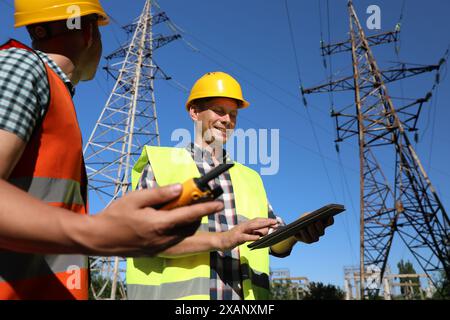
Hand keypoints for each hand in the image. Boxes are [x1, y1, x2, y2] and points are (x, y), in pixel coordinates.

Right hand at [73, 184, 223, 256]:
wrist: (99, 238)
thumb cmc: (115, 215)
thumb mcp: (136, 198)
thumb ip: (159, 193)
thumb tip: (179, 187)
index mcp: (159, 224)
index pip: (189, 214)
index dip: (206, 208)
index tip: (220, 204)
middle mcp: (163, 238)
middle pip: (190, 226)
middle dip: (198, 214)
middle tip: (197, 200)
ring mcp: (161, 248)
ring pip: (185, 235)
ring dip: (189, 223)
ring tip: (181, 209)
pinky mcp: (157, 252)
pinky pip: (177, 241)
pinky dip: (181, 231)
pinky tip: (173, 221)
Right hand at [217, 218, 277, 250]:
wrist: (220, 241)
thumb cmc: (234, 238)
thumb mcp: (246, 236)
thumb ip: (254, 234)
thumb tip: (265, 232)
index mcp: (245, 225)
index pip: (257, 220)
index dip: (266, 220)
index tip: (275, 221)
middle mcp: (243, 226)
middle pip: (256, 222)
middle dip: (266, 221)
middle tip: (275, 222)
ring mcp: (239, 231)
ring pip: (251, 227)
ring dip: (261, 226)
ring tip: (269, 226)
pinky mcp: (236, 237)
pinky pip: (245, 237)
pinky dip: (252, 236)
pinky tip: (258, 237)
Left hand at [294, 212, 333, 243]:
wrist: (296, 227)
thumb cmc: (303, 219)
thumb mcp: (306, 215)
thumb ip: (310, 215)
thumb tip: (311, 216)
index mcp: (323, 224)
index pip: (329, 222)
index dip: (330, 220)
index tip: (329, 215)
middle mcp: (320, 232)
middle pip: (322, 230)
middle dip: (319, 226)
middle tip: (317, 221)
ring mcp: (315, 237)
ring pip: (315, 236)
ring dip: (312, 230)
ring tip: (309, 225)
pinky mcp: (308, 241)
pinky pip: (307, 239)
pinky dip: (304, 233)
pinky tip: (301, 229)